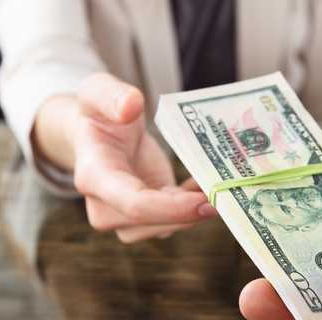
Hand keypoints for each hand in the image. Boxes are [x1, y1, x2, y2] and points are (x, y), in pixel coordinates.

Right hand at [34, 73, 215, 242]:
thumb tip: (131, 105)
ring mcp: (123, 218)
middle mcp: (103, 207)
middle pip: (152, 222)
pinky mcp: (144, 218)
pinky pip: (173, 221)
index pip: (133, 203)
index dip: (172, 209)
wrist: (96, 134)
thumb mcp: (98, 91)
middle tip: (229, 190)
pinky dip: (194, 206)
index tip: (207, 202)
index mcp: (93, 176)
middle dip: (191, 212)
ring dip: (195, 210)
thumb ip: (112, 95)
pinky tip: (207, 185)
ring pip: (165, 227)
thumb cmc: (98, 113)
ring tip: (221, 183)